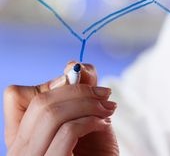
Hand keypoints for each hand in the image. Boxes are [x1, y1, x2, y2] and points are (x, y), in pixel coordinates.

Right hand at [4, 62, 118, 155]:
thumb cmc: (93, 152)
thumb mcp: (84, 118)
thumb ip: (78, 94)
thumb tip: (75, 66)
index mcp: (22, 135)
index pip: (16, 96)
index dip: (51, 83)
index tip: (81, 83)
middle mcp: (19, 150)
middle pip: (40, 101)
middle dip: (80, 90)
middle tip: (105, 92)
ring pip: (52, 113)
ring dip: (89, 103)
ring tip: (108, 109)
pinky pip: (67, 131)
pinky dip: (91, 120)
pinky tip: (104, 124)